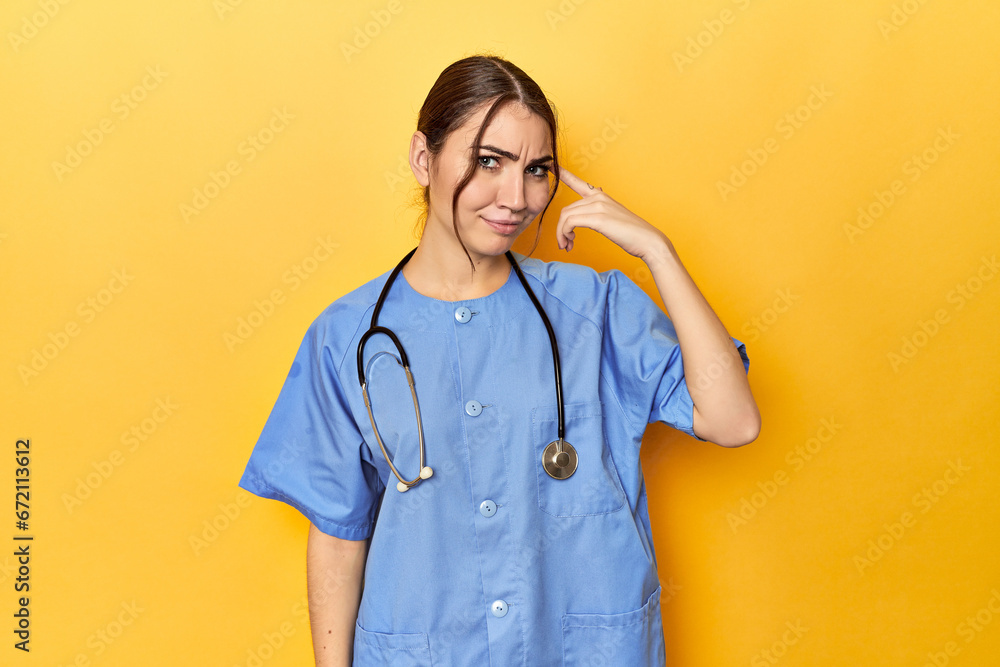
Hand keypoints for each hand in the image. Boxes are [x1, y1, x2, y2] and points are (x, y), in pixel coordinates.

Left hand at [555, 167, 670, 261]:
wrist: (648, 241)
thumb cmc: (631, 234)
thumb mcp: (610, 219)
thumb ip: (596, 213)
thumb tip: (583, 216)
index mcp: (600, 196)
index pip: (577, 181)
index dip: (562, 173)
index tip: (549, 164)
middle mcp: (598, 197)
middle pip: (566, 209)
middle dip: (561, 228)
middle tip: (565, 243)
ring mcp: (598, 205)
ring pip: (565, 216)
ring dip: (561, 234)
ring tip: (567, 245)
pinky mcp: (597, 217)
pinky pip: (569, 222)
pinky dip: (564, 234)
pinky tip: (570, 242)